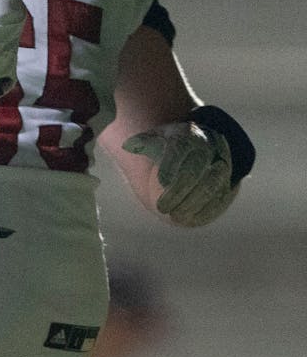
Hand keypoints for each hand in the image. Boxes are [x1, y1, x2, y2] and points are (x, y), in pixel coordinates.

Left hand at [122, 121, 236, 226]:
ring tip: (175, 216)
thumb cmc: (172, 144)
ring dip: (193, 203)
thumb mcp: (157, 138)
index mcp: (189, 136)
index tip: (160, 182)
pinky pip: (221, 196)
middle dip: (178, 191)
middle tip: (161, 208)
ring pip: (210, 185)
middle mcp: (209, 149)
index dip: (170, 166)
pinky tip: (191, 220)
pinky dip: (207, 209)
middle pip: (195, 171)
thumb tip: (127, 146)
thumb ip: (142, 143)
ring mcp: (222, 166)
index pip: (179, 150)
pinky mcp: (229, 182)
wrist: (202, 145)